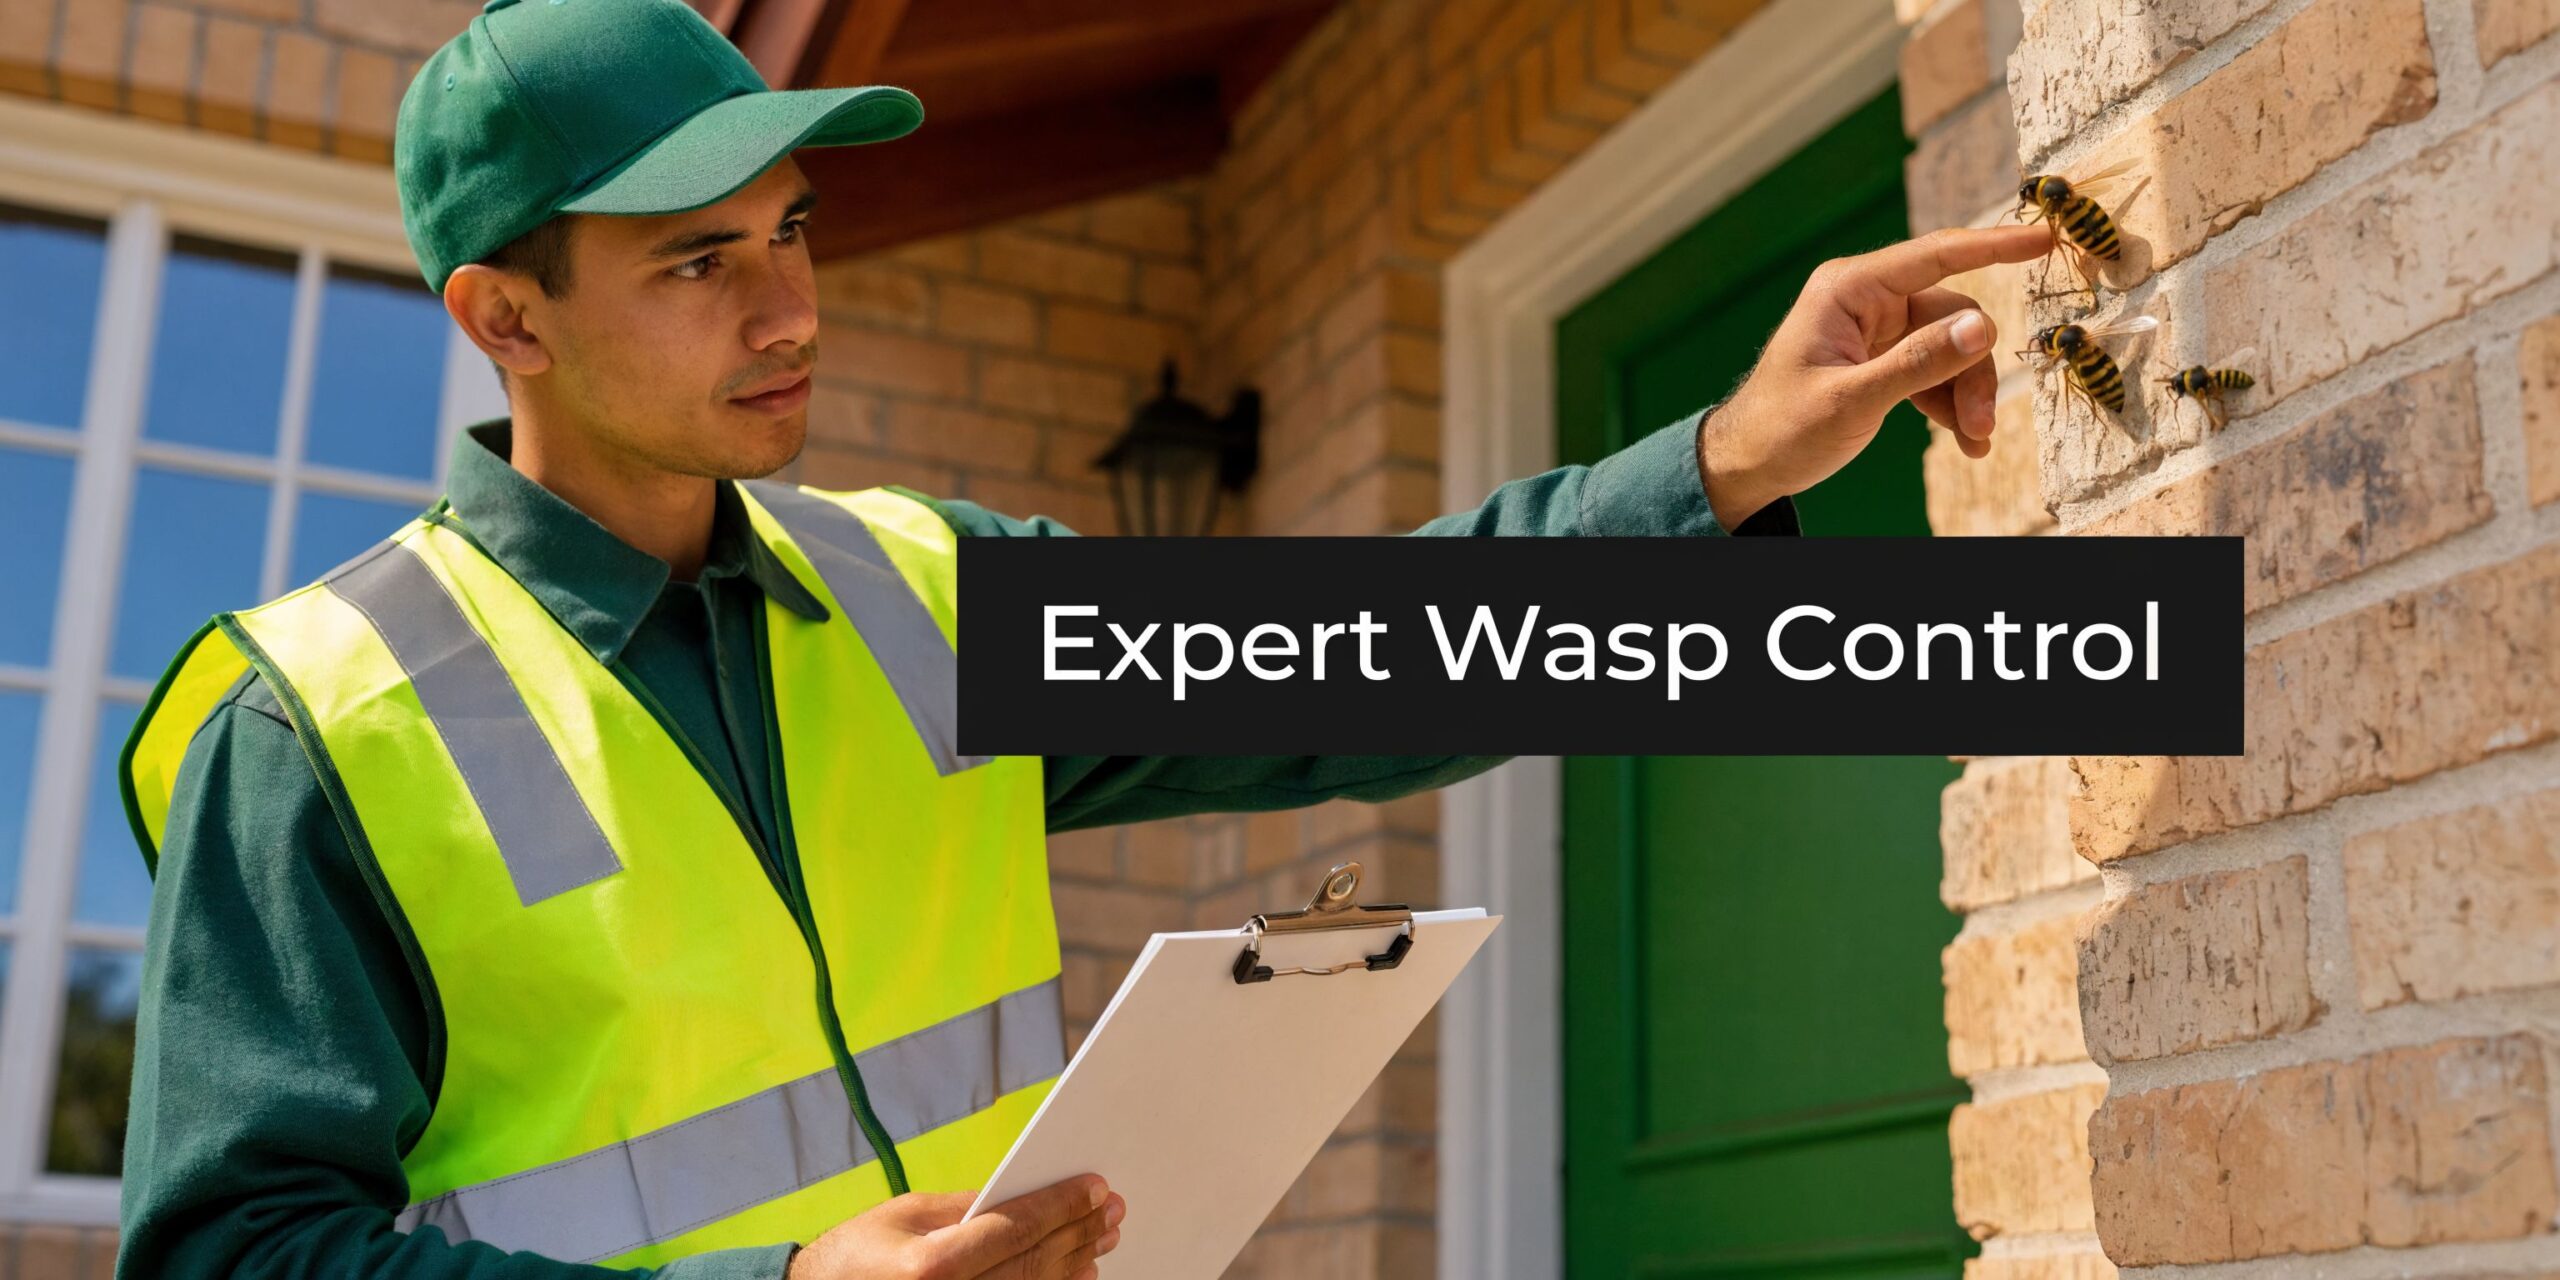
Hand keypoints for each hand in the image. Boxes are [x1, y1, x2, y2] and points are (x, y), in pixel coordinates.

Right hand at [785, 1176, 1124, 1279]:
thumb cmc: (855, 1256)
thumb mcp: (905, 1215)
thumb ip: (968, 1207)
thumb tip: (1027, 1195)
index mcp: (931, 1267)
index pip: (1015, 1230)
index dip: (1061, 1205)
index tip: (1096, 1186)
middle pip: (1034, 1266)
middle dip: (1079, 1232)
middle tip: (1113, 1209)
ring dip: (1075, 1263)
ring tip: (1103, 1236)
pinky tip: (1076, 1272)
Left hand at [1695, 224, 2053, 525]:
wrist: (1749, 464)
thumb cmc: (1782, 427)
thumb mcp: (1851, 400)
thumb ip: (1917, 364)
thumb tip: (1983, 328)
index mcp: (1849, 288)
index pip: (1935, 255)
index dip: (1994, 245)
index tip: (2044, 238)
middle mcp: (1867, 299)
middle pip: (1953, 317)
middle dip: (1974, 370)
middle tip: (1981, 424)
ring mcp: (1878, 329)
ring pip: (1953, 347)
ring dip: (1968, 394)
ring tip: (1974, 441)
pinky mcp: (1884, 358)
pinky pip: (1937, 369)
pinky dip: (1952, 403)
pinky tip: (1965, 440)